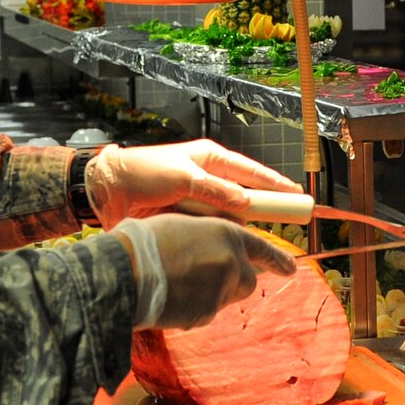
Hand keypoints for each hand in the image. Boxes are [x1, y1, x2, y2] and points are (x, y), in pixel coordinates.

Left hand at [85, 139, 299, 226]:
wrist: (107, 191)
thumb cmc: (143, 173)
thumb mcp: (182, 177)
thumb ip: (215, 191)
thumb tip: (245, 205)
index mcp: (211, 160)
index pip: (252, 172)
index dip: (275, 184)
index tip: (297, 195)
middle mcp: (209, 179)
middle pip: (244, 198)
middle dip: (259, 212)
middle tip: (284, 224)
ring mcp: (198, 201)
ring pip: (228, 218)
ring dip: (232, 227)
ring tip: (240, 238)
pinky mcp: (187, 219)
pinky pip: (210, 229)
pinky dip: (214, 235)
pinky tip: (218, 245)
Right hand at [114, 214, 297, 328]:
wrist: (124, 270)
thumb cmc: (146, 241)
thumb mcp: (184, 225)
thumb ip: (209, 238)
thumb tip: (218, 251)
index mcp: (227, 234)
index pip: (262, 249)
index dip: (277, 260)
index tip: (292, 270)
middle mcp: (232, 262)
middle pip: (247, 281)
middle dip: (233, 282)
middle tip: (204, 278)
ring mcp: (221, 291)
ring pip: (223, 298)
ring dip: (208, 294)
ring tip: (175, 282)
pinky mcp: (206, 314)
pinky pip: (203, 313)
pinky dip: (190, 308)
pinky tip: (169, 296)